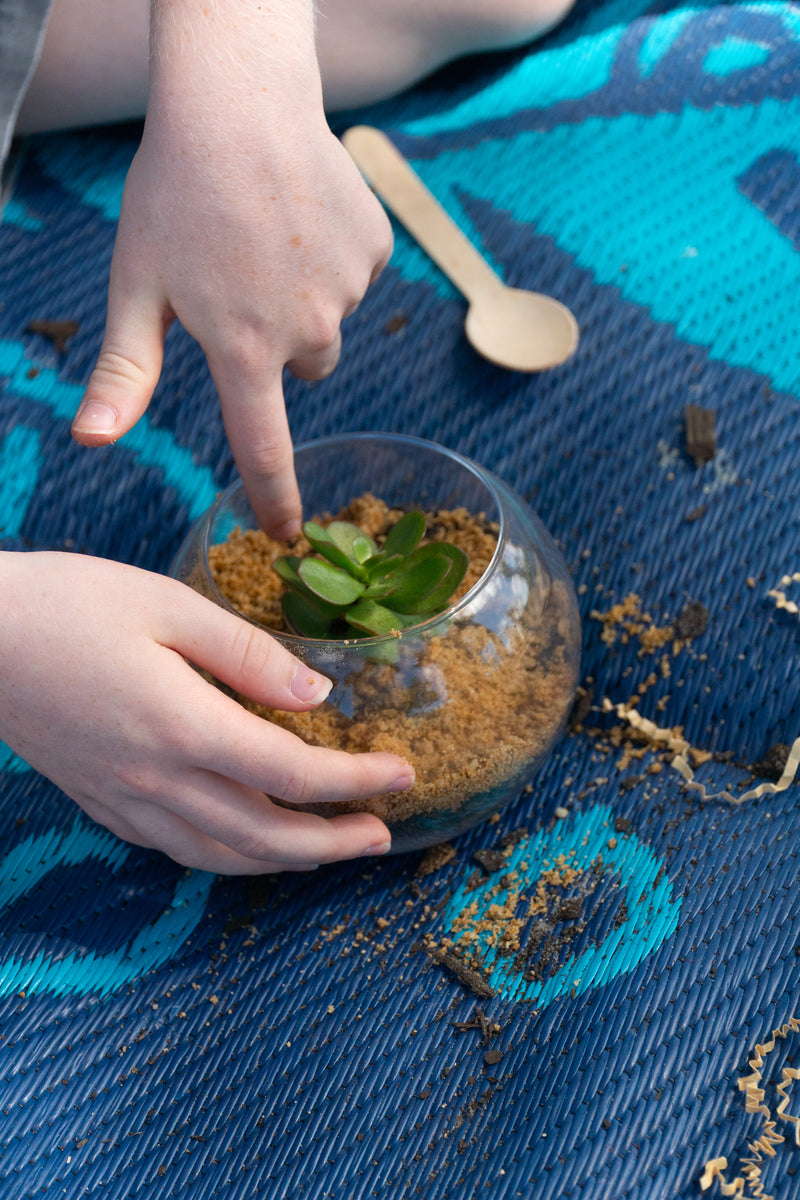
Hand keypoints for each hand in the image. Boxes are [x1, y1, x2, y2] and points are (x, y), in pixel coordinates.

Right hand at [0, 553, 412, 872]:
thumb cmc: (67, 604)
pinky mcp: (100, 802)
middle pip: (265, 836)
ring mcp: (124, 799)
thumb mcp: (167, 605)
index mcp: (183, 726)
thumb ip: (248, 654)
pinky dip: (227, 856)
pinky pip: (176, 848)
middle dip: (332, 843)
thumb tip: (318, 694)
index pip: (293, 772)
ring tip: (329, 849)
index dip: (356, 781)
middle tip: (382, 835)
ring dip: (284, 861)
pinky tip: (246, 842)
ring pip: (220, 856)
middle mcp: (157, 779)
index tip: (402, 775)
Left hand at [71, 0, 392, 536]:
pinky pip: (357, 278)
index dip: (275, 498)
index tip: (288, 534)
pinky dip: (332, 260)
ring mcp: (348, 289)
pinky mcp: (376, 250)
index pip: (264, 447)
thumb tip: (92, 441)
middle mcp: (306, 330)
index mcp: (242, 347)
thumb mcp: (135, 285)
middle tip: (243, 282)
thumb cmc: (173, 192)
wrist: (239, 98)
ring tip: (268, 237)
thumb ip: (122, 372)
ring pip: (331, 322)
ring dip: (305, 298)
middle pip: (306, 370)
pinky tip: (299, 216)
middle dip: (281, 343)